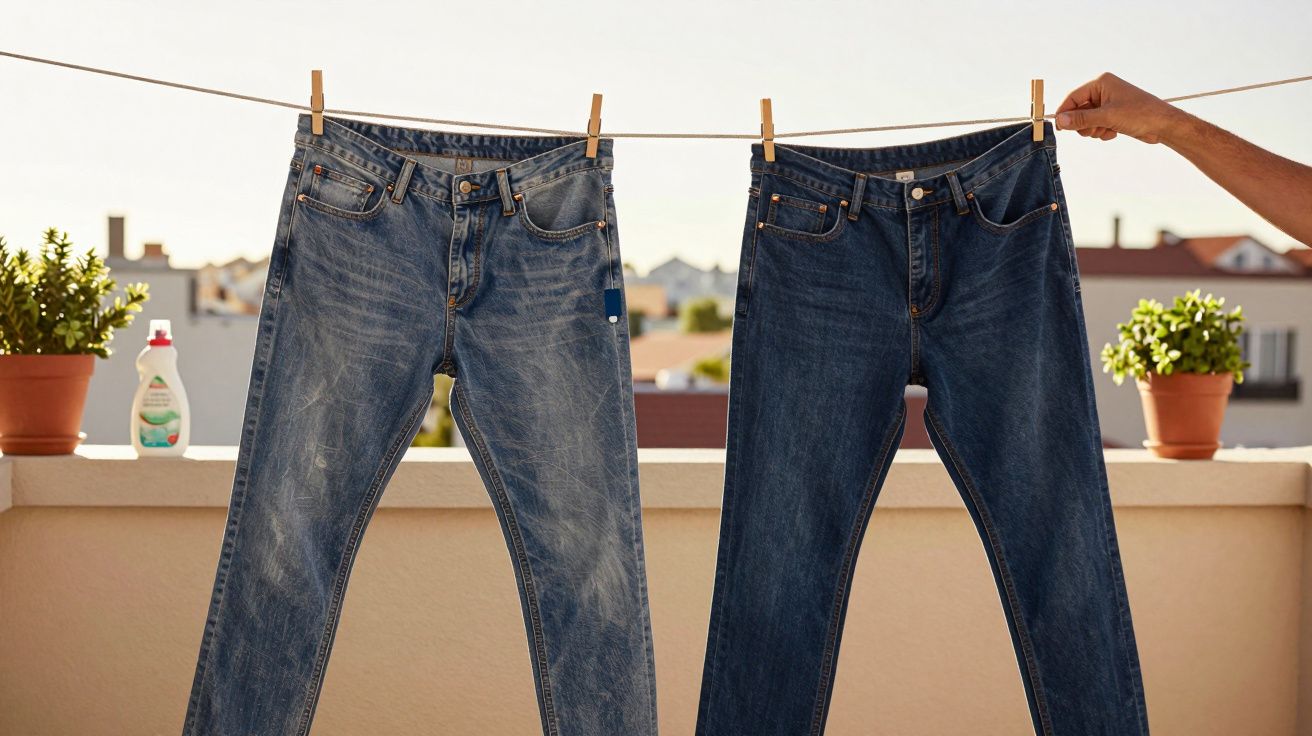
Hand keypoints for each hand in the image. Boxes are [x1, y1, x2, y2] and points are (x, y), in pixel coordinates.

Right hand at [1054, 73, 1187, 143]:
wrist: (1163, 125)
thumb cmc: (1140, 114)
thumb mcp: (1107, 117)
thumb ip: (1081, 119)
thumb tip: (1060, 121)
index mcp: (1101, 83)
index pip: (1073, 97)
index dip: (1065, 112)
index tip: (1060, 127)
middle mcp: (1103, 91)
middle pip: (1078, 110)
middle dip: (1084, 124)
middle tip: (1094, 130)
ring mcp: (1108, 103)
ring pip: (1087, 120)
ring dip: (1093, 130)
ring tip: (1107, 130)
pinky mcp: (1113, 115)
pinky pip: (1096, 125)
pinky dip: (1102, 132)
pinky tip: (1114, 132)